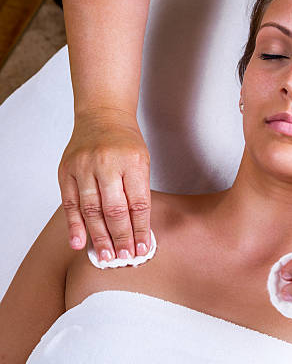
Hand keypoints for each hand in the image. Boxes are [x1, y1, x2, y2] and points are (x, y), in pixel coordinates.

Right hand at [58, 108, 151, 261]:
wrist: (102, 115)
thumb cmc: (126, 142)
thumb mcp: (142, 162)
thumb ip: (138, 192)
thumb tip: (137, 230)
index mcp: (133, 161)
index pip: (138, 203)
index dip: (141, 229)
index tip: (143, 248)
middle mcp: (107, 163)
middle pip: (114, 209)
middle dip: (121, 237)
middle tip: (125, 257)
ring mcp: (84, 166)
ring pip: (91, 209)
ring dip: (100, 236)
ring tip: (107, 256)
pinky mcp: (66, 170)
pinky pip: (70, 203)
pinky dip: (74, 225)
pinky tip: (80, 242)